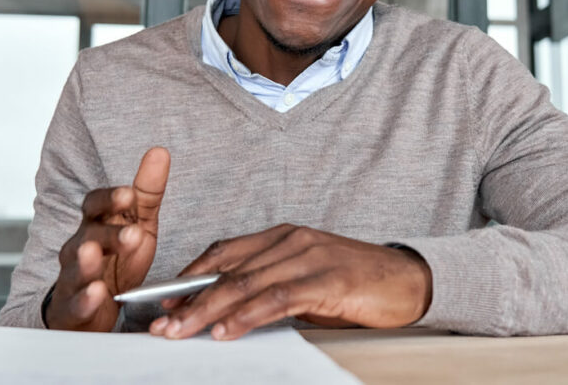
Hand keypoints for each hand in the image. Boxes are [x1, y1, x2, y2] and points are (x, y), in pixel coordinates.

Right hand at [45, 147, 169, 330]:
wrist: (95, 306)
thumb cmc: (117, 258)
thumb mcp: (139, 222)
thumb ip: (147, 192)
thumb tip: (159, 151)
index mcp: (97, 223)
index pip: (95, 204)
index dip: (110, 199)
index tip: (129, 194)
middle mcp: (80, 246)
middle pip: (90, 235)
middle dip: (110, 233)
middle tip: (133, 233)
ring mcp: (75, 276)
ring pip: (77, 267)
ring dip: (86, 261)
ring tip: (93, 254)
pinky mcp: (75, 306)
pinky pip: (77, 302)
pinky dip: (85, 298)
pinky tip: (96, 293)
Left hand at [148, 223, 431, 339]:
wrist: (407, 280)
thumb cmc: (355, 284)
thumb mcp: (304, 281)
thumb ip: (269, 289)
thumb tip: (227, 313)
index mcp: (282, 236)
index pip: (223, 252)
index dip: (189, 277)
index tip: (161, 301)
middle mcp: (290, 240)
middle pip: (228, 270)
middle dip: (189, 299)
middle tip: (161, 323)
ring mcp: (309, 256)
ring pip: (246, 283)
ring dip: (209, 310)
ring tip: (182, 331)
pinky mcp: (326, 278)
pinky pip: (278, 298)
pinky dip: (248, 316)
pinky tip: (227, 331)